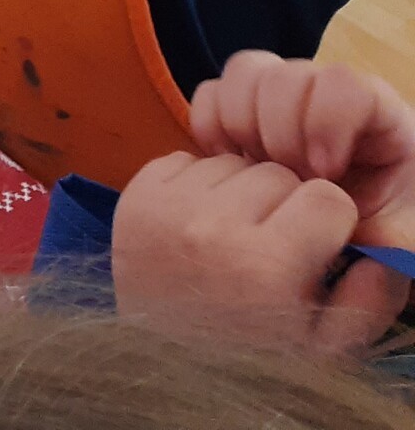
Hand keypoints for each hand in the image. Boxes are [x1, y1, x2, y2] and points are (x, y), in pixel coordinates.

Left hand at [115, 151, 407, 353]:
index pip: (326, 197)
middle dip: (285, 203)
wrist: (164, 360)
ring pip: (231, 162)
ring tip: (234, 235)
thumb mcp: (326, 347)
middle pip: (277, 173)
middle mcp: (212, 229)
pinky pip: (184, 159)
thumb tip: (386, 251)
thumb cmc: (253, 353)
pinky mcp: (133, 198)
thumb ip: (369, 299)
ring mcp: (167, 209)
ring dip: (240, 191)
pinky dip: (197, 184)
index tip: (315, 245)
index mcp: (267, 264)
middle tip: (272, 242)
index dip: (328, 221)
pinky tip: (199, 222)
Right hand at [194, 50, 414, 245]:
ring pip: (245, 74)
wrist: (352, 228)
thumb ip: (391, 240)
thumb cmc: (383, 226)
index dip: (326, 121)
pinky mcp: (240, 108)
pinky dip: (213, 129)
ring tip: (261, 175)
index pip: (343, 82)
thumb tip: (362, 241)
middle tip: (291, 181)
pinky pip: (211, 94)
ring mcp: (278, 94)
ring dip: (244, 128)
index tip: (325, 174)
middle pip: (286, 76)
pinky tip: (234, 168)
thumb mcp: (399, 237)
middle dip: (280, 134)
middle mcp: (322, 91)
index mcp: (375, 111)